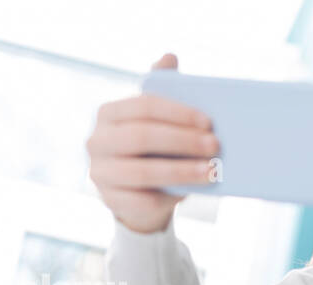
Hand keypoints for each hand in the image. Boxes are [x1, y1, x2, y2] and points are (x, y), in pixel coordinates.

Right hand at [86, 52, 219, 233]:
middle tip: (215, 146)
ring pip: (142, 172)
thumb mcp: (158, 122)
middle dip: (182, 141)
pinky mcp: (110, 200)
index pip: (143, 107)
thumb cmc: (153, 151)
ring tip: (211, 171)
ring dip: (181, 171)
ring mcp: (100, 172)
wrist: (139, 196)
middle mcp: (97, 140)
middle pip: (142, 137)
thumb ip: (162, 91)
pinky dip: (170, 196)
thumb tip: (169, 56)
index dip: (178, 113)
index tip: (209, 122)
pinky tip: (191, 192)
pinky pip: (143, 200)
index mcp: (109, 113)